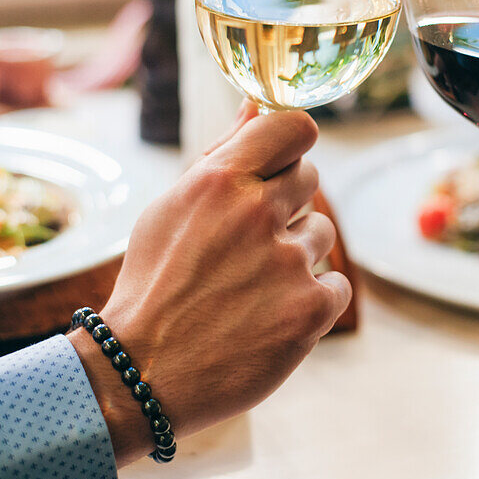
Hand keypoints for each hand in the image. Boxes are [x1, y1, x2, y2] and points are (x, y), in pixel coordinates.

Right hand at [69, 103, 350, 464]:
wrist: (142, 374)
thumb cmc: (156, 284)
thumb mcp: (172, 208)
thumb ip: (224, 153)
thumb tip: (257, 105)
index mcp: (220, 181)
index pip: (295, 127)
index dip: (292, 143)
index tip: (281, 163)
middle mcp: (258, 214)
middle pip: (310, 178)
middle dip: (286, 203)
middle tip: (248, 241)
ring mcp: (288, 263)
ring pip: (322, 232)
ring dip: (297, 253)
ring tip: (251, 285)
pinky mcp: (312, 310)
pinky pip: (337, 283)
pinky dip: (312, 299)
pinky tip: (271, 314)